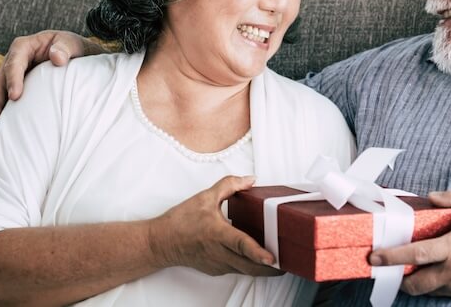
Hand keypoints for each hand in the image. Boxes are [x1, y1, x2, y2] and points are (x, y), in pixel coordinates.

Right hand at [0, 30, 100, 120]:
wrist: (75, 54)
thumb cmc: (71, 47)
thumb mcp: (71, 43)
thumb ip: (65, 48)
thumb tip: (57, 58)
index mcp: (24, 46)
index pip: (14, 62)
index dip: (13, 78)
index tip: (15, 96)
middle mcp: (14, 60)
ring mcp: (13, 74)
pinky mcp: (17, 85)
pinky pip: (6, 98)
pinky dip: (4, 111)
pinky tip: (5, 127)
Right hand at [149, 175, 282, 276]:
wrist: (161, 243)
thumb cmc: (181, 221)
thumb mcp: (205, 197)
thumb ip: (229, 185)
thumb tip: (250, 180)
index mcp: (217, 234)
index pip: (241, 244)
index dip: (258, 252)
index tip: (273, 258)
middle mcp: (219, 253)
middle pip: (250, 266)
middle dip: (271, 269)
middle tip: (290, 263)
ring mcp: (218, 264)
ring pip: (246, 271)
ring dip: (263, 270)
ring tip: (282, 263)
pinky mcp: (217, 269)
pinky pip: (238, 269)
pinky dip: (250, 266)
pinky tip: (260, 260)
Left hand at [369, 190, 450, 300]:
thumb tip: (431, 197)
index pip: (417, 254)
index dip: (392, 256)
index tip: (375, 257)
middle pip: (415, 283)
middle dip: (397, 277)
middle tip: (385, 266)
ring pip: (427, 290)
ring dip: (414, 280)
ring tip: (407, 265)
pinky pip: (441, 291)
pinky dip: (431, 282)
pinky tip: (432, 267)